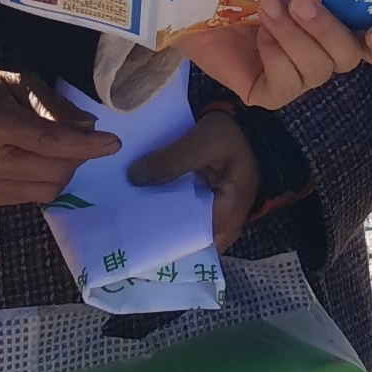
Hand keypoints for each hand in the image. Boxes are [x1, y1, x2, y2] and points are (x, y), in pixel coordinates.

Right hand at [0, 71, 115, 207]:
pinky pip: (35, 197)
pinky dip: (48, 180)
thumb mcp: (22, 82)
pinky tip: (39, 161)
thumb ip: (56, 106)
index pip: (50, 141)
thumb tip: (89, 126)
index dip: (85, 144)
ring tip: (58, 148)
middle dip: (78, 155)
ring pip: (50, 188)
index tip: (113, 143)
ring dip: (66, 169)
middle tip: (80, 137)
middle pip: (55, 169)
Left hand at [134, 107, 262, 249]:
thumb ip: (172, 161)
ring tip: (124, 207)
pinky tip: (140, 193)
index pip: (188, 245)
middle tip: (121, 218)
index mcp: (224, 220)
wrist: (251, 125)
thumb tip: (134, 178)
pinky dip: (162, 202)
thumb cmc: (236, 137)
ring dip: (155, 214)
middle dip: (152, 228)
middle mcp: (219, 226)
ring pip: (178, 224)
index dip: (158, 241)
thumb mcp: (205, 143)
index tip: (129, 233)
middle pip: (180, 238)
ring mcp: (211, 215)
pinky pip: (180, 209)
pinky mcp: (203, 202)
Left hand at [177, 0, 371, 110]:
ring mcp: (300, 76)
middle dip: (328, 28)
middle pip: (349, 54)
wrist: (191, 6)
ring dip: (294, 35)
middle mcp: (324, 52)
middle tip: (301, 0)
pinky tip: (259, 36)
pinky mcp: (272, 93)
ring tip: (268, 5)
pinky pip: (286, 83)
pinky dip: (275, 55)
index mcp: (335, 22)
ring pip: (319, 68)